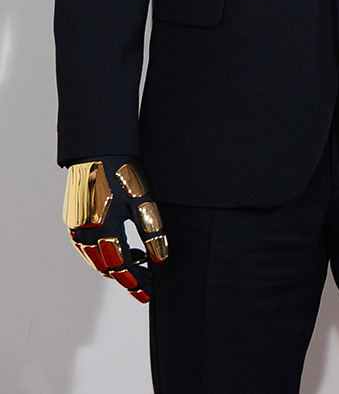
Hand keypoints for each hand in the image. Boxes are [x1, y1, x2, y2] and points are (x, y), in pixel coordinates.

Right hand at [62, 156, 167, 302]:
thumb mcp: (143, 199)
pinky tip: (123, 247)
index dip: (137, 280)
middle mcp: (86, 233)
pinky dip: (105, 254)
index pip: (122, 266)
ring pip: (96, 260)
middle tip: (146, 286)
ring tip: (140, 264)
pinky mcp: (74, 222)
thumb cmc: (122, 172)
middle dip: (127, 279)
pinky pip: (88, 249)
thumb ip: (152, 230)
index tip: (150, 290)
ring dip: (116, 267)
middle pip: (107, 268)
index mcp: (105, 229)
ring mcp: (77, 229)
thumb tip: (161, 258)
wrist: (97, 151)